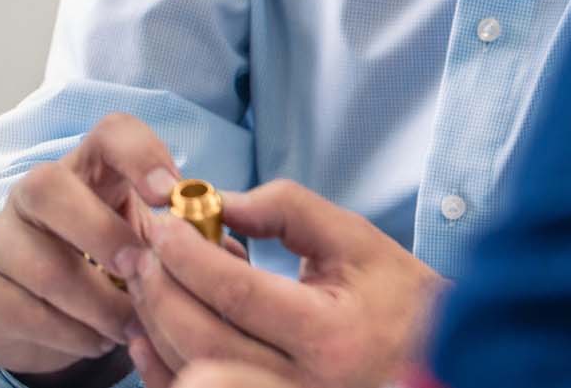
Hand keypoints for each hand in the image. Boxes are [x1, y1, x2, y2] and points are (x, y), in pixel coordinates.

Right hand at [0, 112, 180, 378]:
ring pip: (40, 264)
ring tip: (131, 325)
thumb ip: (193, 242)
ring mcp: (0, 237)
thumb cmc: (115, 262)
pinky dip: (72, 334)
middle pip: (49, 187)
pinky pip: (24, 313)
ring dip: (97, 304)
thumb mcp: (155, 243)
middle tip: (138, 271)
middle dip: (101, 235)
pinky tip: (98, 339)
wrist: (50, 312)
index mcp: (92, 166)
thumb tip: (228, 254)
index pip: (112, 132)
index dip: (141, 154)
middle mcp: (36, 191)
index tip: (169, 193)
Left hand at [121, 178, 448, 387]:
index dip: (190, 257)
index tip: (163, 225)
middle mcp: (301, 384)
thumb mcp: (355, 239)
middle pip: (202, 339)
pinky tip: (148, 330)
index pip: (237, 293)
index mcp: (328, 335)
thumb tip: (221, 201)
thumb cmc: (397, 294)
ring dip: (155, 325)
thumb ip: (289, 211)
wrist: (429, 354)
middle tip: (141, 251)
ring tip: (144, 281)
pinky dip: (160, 367)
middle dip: (161, 289)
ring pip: (190, 373)